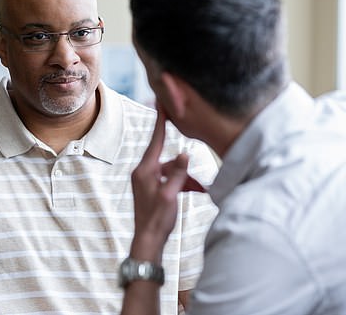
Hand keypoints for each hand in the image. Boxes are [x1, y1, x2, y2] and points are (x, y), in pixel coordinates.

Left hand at [130, 106, 203, 261]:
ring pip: (171, 172)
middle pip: (169, 160)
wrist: (147, 241)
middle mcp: (143, 172)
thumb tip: (184, 153)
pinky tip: (195, 192)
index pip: (156, 140)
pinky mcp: (151, 189)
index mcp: (145, 170)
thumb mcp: (170, 195)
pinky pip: (169, 180)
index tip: (162, 104)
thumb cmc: (157, 220)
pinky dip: (181, 185)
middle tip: (198, 183)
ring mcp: (146, 181)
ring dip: (186, 179)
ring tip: (201, 191)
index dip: (161, 122)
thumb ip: (177, 173)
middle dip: (185, 169)